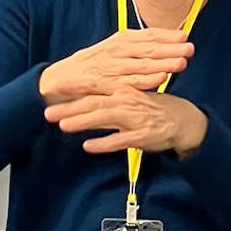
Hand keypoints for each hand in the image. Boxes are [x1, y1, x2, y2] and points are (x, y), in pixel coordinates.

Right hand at [39, 29, 193, 105]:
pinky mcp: (102, 84)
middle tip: (190, 47)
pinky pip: (127, 82)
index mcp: (117, 42)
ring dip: (163, 63)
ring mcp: (108, 67)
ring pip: (141, 64)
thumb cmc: (85, 69)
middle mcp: (114, 51)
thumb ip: (131, 51)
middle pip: (148, 48)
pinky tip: (160, 80)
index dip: (166, 35)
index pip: (146, 36)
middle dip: (171, 47)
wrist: (54, 82)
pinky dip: (145, 80)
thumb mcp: (108, 53)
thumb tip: (158, 45)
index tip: (184, 35)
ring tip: (182, 63)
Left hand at [44, 90, 208, 156]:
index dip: (72, 86)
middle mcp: (127, 100)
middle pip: (94, 102)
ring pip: (104, 118)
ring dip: (82, 121)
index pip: (94, 84)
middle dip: (69, 107)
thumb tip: (79, 96)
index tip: (52, 87)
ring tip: (63, 126)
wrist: (182, 120)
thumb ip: (107, 95)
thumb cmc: (151, 107)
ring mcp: (134, 118)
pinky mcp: (142, 136)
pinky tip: (87, 146)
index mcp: (123, 87)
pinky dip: (103, 143)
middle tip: (47, 113)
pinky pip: (120, 140)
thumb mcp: (130, 94)